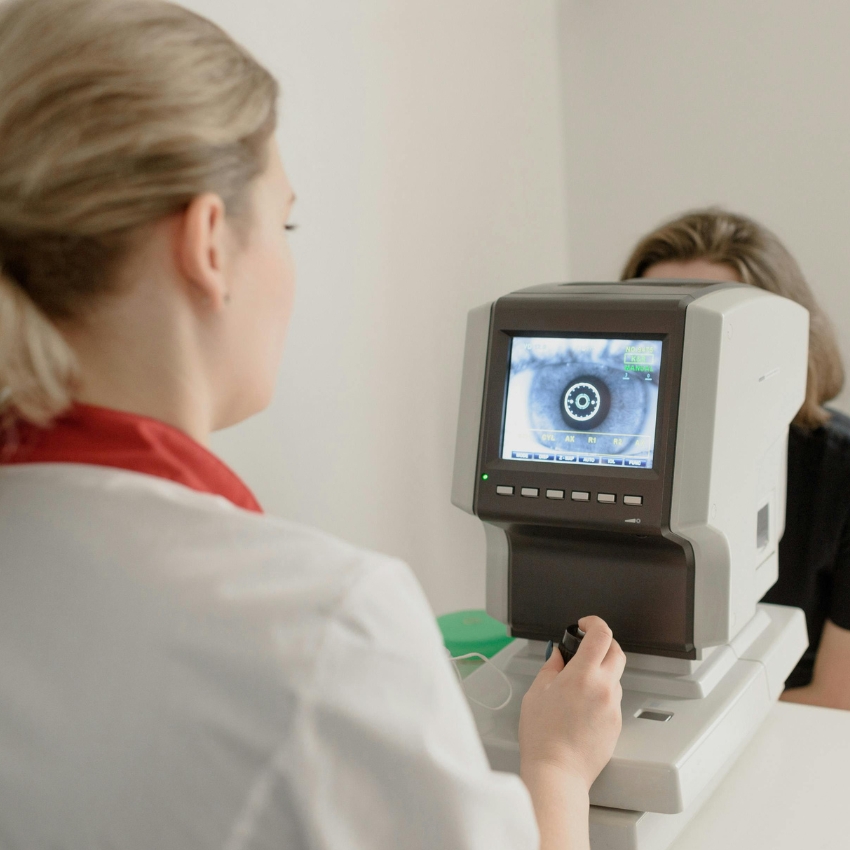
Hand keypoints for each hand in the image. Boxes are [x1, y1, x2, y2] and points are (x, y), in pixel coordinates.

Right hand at [518, 616, 624, 789]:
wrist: (557, 772)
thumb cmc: (543, 737)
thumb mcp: (537, 692)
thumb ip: (551, 667)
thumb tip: (558, 655)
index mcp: (583, 675)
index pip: (601, 635)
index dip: (594, 623)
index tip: (584, 625)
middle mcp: (603, 688)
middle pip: (617, 652)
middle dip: (603, 644)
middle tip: (587, 648)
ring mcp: (613, 707)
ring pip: (615, 677)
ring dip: (602, 672)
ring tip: (578, 686)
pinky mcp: (617, 724)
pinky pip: (612, 700)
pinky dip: (601, 695)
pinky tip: (582, 708)